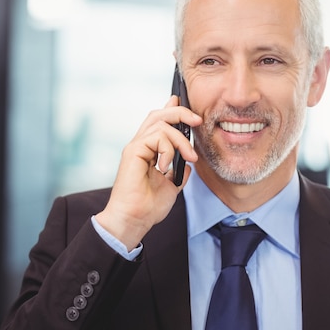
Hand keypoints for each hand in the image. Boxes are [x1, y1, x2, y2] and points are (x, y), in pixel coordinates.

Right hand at [95, 96, 201, 249]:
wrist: (135, 219)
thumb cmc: (148, 207)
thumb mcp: (172, 185)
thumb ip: (178, 170)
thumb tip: (188, 161)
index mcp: (148, 151)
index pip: (159, 123)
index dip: (172, 110)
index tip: (189, 111)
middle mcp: (140, 146)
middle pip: (158, 116)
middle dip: (180, 113)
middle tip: (197, 121)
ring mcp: (136, 147)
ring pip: (160, 124)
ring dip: (180, 139)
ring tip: (189, 157)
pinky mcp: (133, 151)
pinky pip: (155, 137)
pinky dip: (167, 149)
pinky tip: (166, 166)